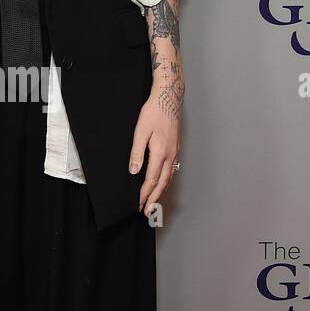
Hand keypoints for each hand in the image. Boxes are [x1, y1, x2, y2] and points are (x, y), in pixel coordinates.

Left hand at [128, 94, 180, 217]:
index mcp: (160, 152)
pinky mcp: (176, 149)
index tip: (138, 204)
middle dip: (154, 199)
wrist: (169, 98)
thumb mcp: (140, 131)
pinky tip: (162, 184)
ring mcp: (175, 152)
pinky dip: (166, 182)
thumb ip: (136, 152)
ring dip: (161, 193)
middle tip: (148, 212)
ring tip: (154, 204)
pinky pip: (172, 170)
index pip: (151, 179)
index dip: (144, 194)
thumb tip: (134, 171)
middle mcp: (170, 155)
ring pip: (169, 178)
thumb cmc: (154, 112)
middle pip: (162, 183)